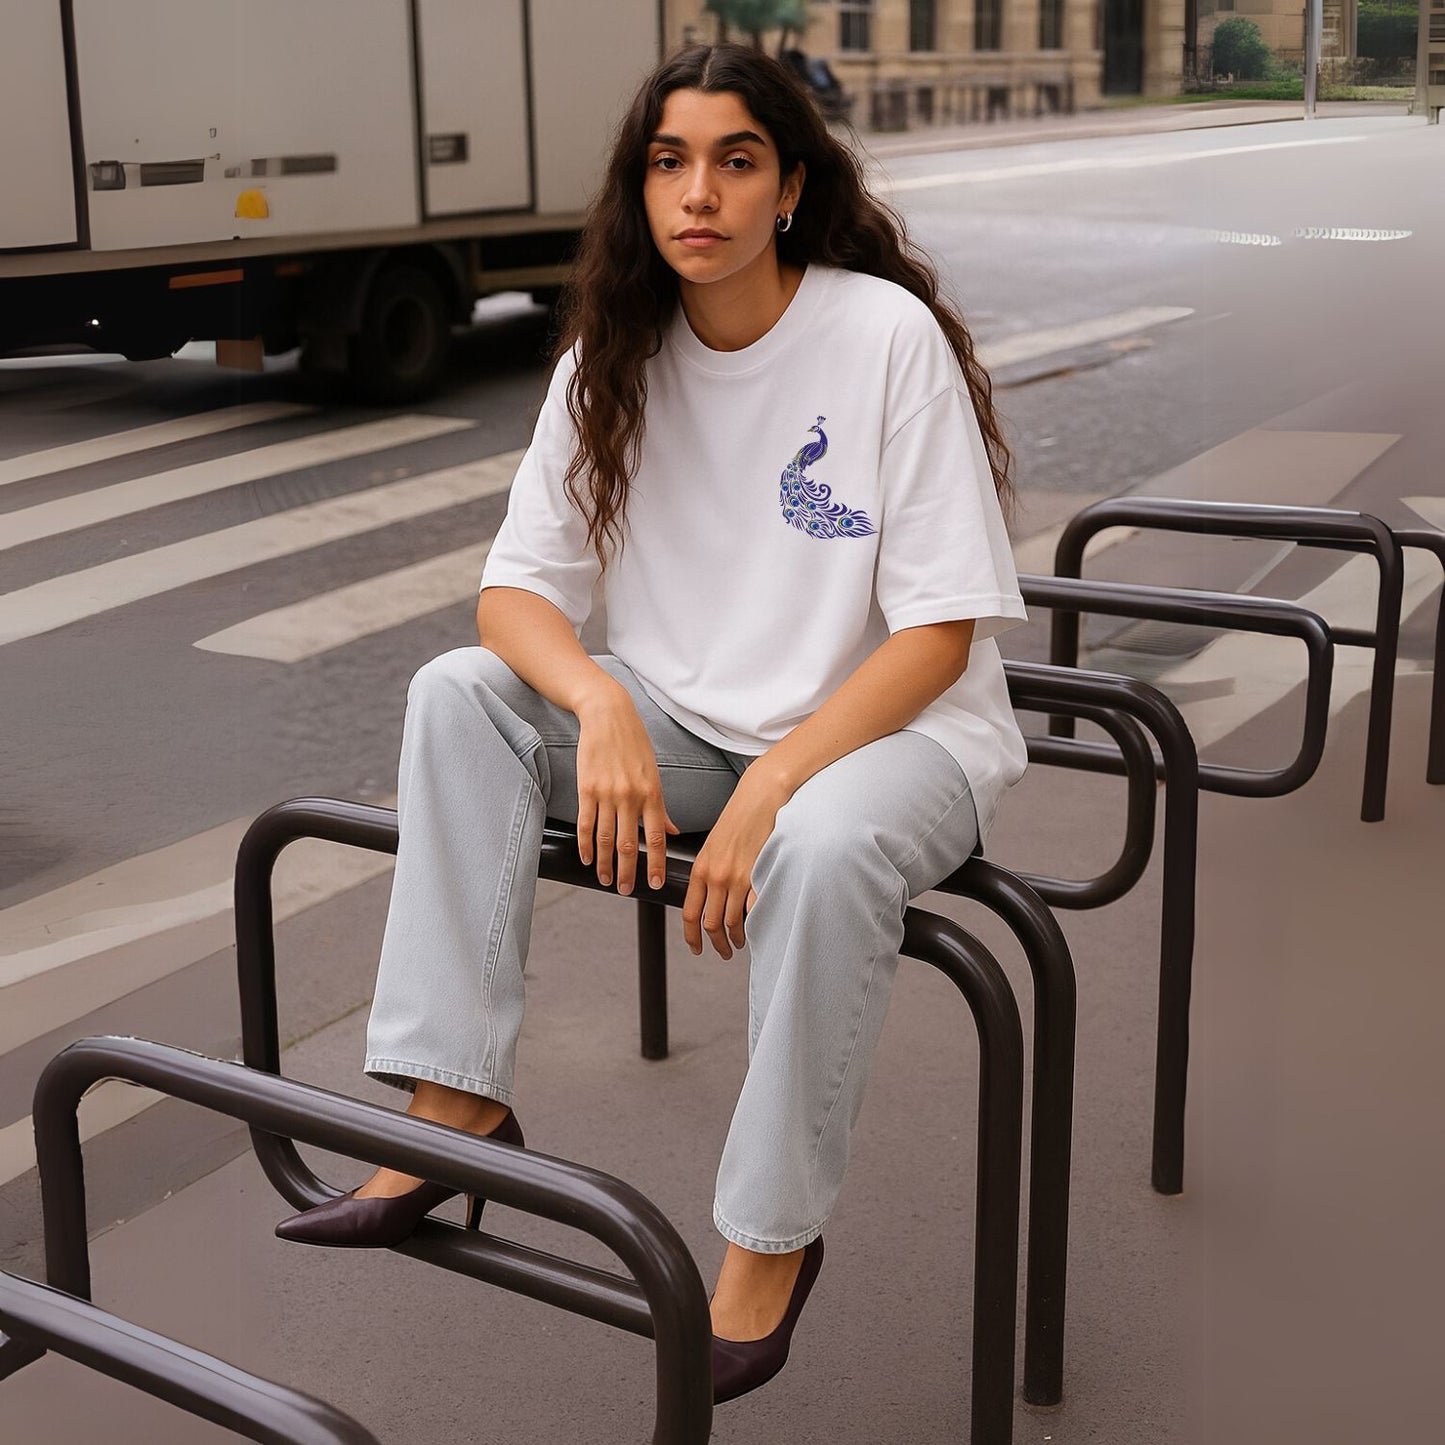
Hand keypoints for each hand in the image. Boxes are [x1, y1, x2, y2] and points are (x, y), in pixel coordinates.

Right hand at [574, 685, 678, 894]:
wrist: (608, 715)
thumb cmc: (634, 744)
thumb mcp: (653, 773)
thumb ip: (661, 807)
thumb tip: (673, 832)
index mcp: (652, 793)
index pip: (655, 838)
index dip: (655, 863)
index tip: (654, 883)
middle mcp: (631, 796)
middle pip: (628, 844)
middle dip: (627, 872)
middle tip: (625, 891)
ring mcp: (608, 793)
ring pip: (605, 838)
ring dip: (604, 864)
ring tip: (604, 880)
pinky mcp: (587, 789)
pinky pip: (586, 823)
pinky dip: (585, 845)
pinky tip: (586, 858)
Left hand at [682, 767, 787, 960]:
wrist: (759, 797)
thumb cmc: (738, 818)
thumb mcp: (712, 845)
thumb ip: (708, 871)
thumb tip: (708, 896)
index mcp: (700, 869)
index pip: (689, 914)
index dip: (692, 937)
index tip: (697, 947)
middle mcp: (716, 876)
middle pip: (711, 924)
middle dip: (716, 944)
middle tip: (723, 952)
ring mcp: (738, 877)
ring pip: (733, 922)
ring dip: (737, 938)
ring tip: (741, 942)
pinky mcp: (758, 875)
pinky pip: (754, 910)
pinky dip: (755, 923)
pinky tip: (758, 925)